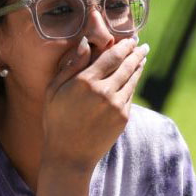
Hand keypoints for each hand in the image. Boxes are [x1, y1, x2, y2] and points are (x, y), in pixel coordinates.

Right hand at [41, 36, 148, 170]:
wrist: (69, 156)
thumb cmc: (56, 121)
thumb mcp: (53, 91)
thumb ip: (70, 66)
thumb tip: (86, 44)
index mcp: (85, 82)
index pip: (111, 57)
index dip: (124, 46)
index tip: (131, 39)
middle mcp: (104, 92)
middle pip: (126, 66)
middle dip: (136, 53)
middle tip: (142, 45)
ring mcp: (116, 106)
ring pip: (131, 80)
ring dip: (138, 67)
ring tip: (141, 58)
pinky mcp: (123, 118)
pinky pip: (130, 96)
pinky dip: (133, 84)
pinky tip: (133, 78)